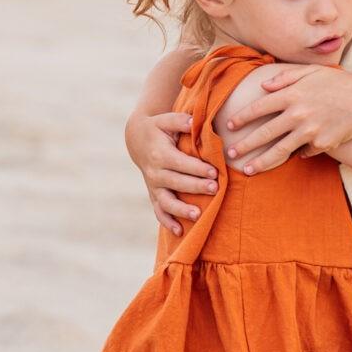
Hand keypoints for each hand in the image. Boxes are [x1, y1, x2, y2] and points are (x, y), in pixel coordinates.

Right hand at [125, 109, 216, 235]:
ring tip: (198, 215)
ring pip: (166, 201)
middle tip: (215, 189)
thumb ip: (180, 120)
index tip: (214, 172)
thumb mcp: (165, 119)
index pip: (180, 163)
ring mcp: (153, 186)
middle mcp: (155, 172)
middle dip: (196, 187)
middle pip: (176, 182)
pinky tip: (180, 231)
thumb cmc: (158, 128)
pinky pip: (159, 211)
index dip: (196, 168)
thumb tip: (195, 122)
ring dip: (181, 210)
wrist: (137, 140)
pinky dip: (167, 222)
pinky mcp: (153, 194)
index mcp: (159, 153)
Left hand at [221, 68, 351, 174]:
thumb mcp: (312, 72)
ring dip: (261, 162)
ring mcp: (311, 130)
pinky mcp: (322, 144)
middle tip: (230, 154)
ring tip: (248, 170)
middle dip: (245, 145)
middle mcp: (299, 113)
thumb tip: (263, 86)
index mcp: (293, 93)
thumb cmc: (339, 83)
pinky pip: (303, 153)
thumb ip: (286, 76)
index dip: (242, 117)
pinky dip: (297, 155)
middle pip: (265, 133)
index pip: (260, 107)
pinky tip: (289, 159)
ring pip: (280, 151)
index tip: (229, 126)